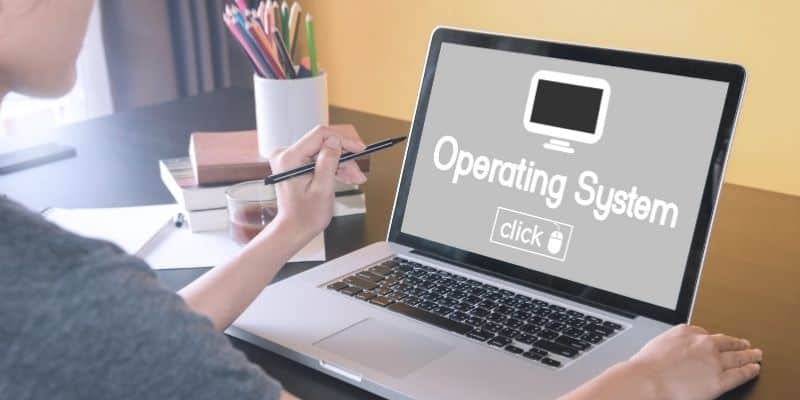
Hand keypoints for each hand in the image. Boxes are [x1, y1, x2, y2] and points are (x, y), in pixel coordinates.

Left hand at [268, 125, 366, 240]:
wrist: (294, 229)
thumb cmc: (305, 216)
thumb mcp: (322, 189)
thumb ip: (328, 162)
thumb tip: (335, 141)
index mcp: (289, 158)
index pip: (320, 136)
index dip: (343, 141)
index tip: (359, 149)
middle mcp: (286, 154)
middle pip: (323, 144)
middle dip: (343, 157)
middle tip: (358, 173)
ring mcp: (289, 158)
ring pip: (323, 152)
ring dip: (340, 164)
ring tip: (354, 178)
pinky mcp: (295, 163)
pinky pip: (318, 159)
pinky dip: (332, 167)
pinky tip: (344, 177)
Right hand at [628, 324, 761, 399]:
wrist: (648, 380)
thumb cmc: (647, 366)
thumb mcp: (658, 343)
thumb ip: (672, 342)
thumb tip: (676, 347)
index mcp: (686, 332)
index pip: (705, 333)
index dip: (714, 338)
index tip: (718, 340)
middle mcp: (704, 344)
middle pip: (726, 342)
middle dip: (737, 343)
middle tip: (746, 344)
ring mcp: (714, 362)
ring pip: (738, 356)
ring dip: (749, 355)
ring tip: (755, 355)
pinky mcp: (720, 380)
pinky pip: (740, 374)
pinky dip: (749, 371)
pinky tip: (754, 369)